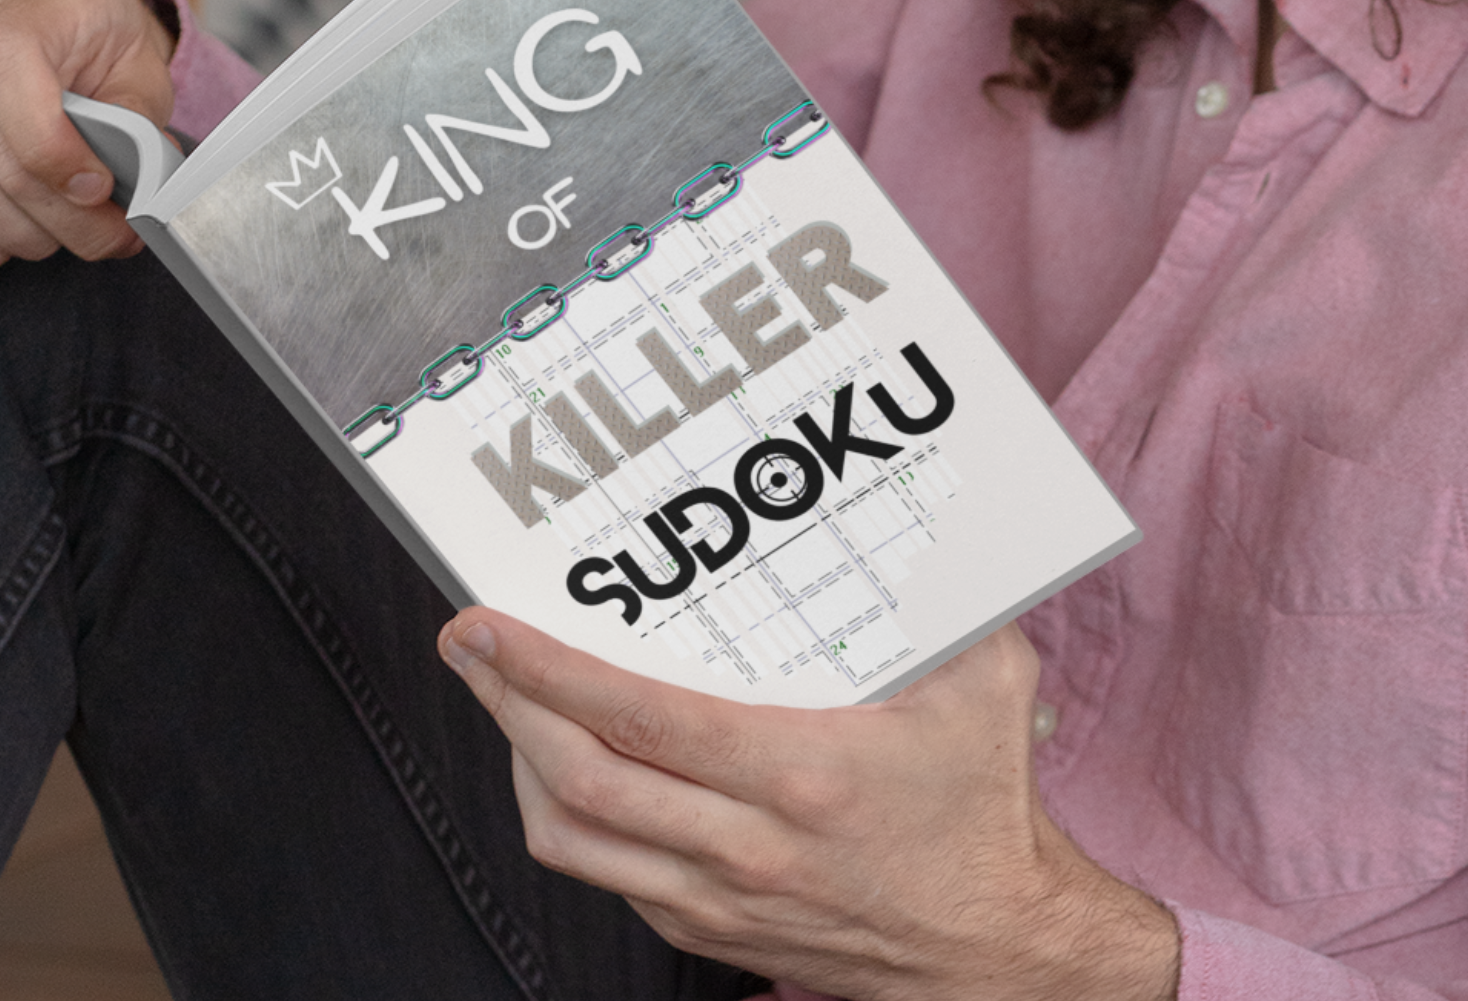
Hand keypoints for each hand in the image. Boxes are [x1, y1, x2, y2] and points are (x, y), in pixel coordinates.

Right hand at [0, 0, 177, 270]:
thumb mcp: (133, 50)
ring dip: (25, 234)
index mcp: (10, 20)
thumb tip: (142, 184)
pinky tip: (21, 221)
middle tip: (113, 236)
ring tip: (72, 227)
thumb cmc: (83, 15)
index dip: (68, 166)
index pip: (27, 114)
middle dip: (66, 222)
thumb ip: (137, 115)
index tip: (104, 190)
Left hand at [440, 612, 1180, 1000]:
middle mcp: (745, 847)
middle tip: (469, 646)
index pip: (637, 718)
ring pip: (572, 840)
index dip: (548, 669)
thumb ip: (948, 600)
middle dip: (505, 703)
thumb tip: (921, 521)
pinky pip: (609, 877)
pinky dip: (573, 818)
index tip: (491, 627)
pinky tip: (573, 768)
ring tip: (509, 703)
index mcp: (799, 774)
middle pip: (576, 778)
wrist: (998, 947)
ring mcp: (719, 900)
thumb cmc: (985, 812)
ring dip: (521, 765)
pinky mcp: (712, 932)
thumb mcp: (985, 684)